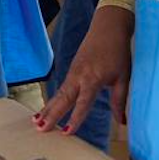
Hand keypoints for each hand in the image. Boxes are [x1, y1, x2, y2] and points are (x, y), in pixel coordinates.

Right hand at [33, 7, 132, 133]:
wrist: (108, 27)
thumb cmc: (118, 52)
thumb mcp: (123, 77)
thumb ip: (119, 101)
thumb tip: (122, 122)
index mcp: (93, 79)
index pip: (82, 103)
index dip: (75, 118)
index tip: (66, 132)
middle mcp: (79, 76)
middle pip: (63, 98)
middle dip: (51, 114)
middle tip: (40, 129)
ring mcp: (73, 72)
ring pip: (59, 94)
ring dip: (47, 108)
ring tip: (36, 122)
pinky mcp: (72, 70)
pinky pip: (61, 88)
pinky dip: (53, 100)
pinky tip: (46, 110)